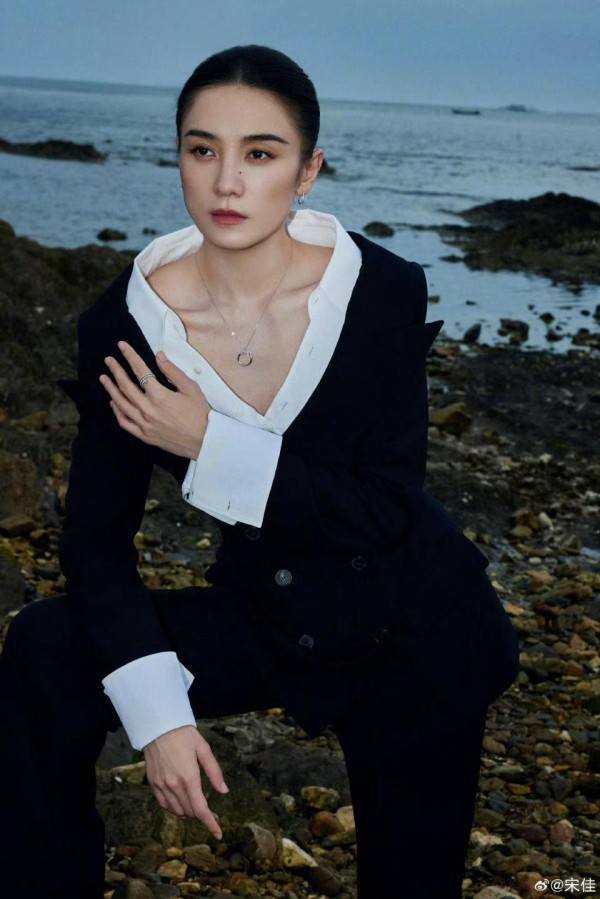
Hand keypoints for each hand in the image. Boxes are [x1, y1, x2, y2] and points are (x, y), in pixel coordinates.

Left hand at [99, 341, 210, 457]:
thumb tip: (159, 356)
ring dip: (111, 389)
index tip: (121, 346)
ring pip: (121, 404)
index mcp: (160, 396)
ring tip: (104, 378)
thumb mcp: (191, 388)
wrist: (205, 442)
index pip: (140, 371)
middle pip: (126, 386)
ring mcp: (144, 424)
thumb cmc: (200, 414)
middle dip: (116, 370)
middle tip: (108, 360)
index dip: (130, 356)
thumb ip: (173, 371)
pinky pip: (125, 422)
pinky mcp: (145, 435)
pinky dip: (117, 411)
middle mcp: (148, 409)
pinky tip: (114, 402)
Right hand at [143, 724, 228, 837]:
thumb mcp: (204, 749)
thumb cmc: (184, 735)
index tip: (218, 833)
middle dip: (203, 815)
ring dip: (189, 813)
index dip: (210, 823)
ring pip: (177, 811)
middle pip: (190, 812)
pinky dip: (175, 809)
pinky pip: (164, 804)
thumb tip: (224, 791)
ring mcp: (161, 785)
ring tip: (198, 807)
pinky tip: (181, 804)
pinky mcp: (153, 783)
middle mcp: (174, 785)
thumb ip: (214, 772)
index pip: (200, 809)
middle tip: (213, 812)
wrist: (158, 726)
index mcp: (189, 777)